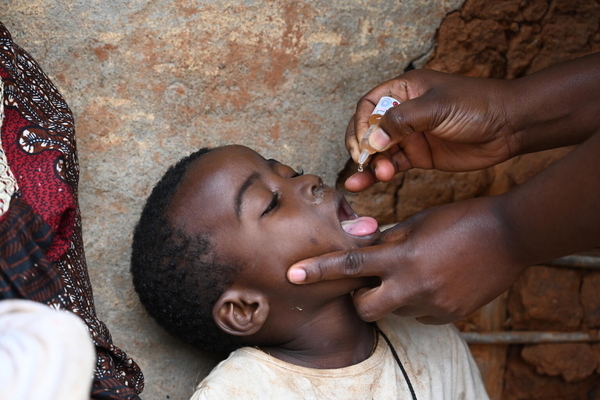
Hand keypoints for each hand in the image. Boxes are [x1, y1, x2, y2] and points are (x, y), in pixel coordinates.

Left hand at [287, 196, 527, 323]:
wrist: (510, 236)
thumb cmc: (461, 219)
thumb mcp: (418, 222)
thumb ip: (388, 240)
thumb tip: (364, 248)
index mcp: (402, 256)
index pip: (350, 264)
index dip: (318, 270)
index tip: (292, 275)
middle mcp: (414, 286)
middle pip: (365, 308)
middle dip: (359, 298)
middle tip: (368, 282)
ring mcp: (433, 305)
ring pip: (395, 311)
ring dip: (394, 296)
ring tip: (416, 272)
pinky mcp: (449, 316)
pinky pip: (420, 315)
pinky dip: (418, 302)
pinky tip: (435, 281)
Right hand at [345, 69, 518, 191]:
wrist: (510, 126)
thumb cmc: (476, 105)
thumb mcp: (437, 107)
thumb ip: (402, 121)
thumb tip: (373, 141)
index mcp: (404, 89)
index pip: (368, 105)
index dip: (360, 123)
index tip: (363, 142)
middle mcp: (404, 112)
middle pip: (369, 129)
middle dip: (363, 146)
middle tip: (364, 161)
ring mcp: (410, 136)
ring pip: (379, 151)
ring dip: (371, 164)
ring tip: (376, 175)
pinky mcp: (420, 156)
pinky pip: (392, 165)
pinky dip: (378, 175)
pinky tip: (363, 184)